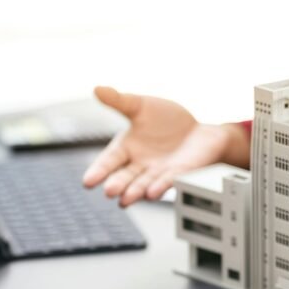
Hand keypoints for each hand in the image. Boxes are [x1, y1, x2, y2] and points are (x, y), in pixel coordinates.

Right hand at [82, 86, 248, 205]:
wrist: (201, 125)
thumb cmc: (167, 120)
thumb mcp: (141, 106)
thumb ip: (119, 101)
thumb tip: (97, 88)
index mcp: (127, 149)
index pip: (109, 161)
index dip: (98, 171)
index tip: (88, 182)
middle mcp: (141, 164)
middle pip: (125, 178)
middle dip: (117, 185)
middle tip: (109, 191)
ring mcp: (160, 171)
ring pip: (144, 185)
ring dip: (135, 192)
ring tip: (125, 199)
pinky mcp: (181, 173)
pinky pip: (169, 181)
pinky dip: (161, 187)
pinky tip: (152, 192)